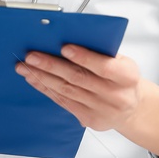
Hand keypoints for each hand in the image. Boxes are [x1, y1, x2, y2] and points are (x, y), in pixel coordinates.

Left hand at [16, 44, 142, 133]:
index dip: (83, 57)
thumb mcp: (122, 61)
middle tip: (32, 56)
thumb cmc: (123, 79)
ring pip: (66, 91)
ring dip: (43, 77)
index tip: (64, 47)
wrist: (132, 108)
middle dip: (51, 66)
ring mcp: (101, 109)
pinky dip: (46, 89)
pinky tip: (35, 80)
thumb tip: (68, 38)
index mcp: (127, 76)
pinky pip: (63, 102)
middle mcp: (115, 95)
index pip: (104, 66)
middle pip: (78, 78)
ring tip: (26, 67)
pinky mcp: (89, 119)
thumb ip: (102, 52)